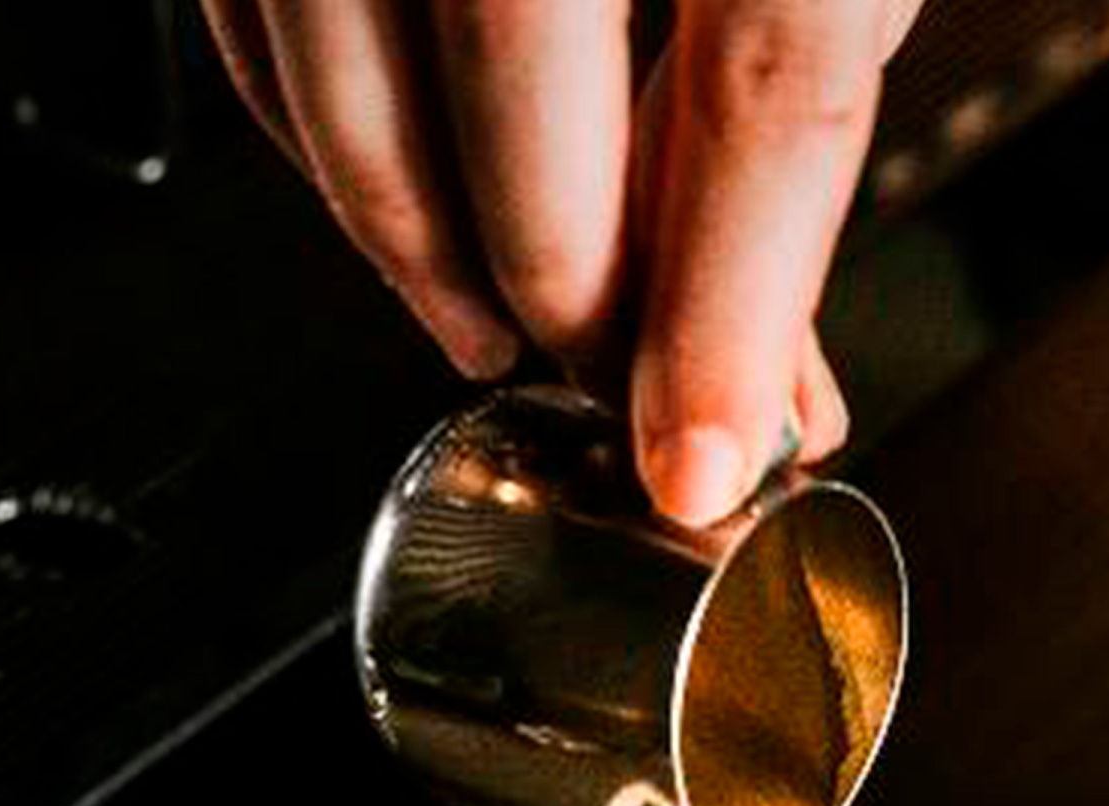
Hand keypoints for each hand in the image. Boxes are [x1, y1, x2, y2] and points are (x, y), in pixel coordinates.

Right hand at [198, 0, 922, 519]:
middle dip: (561, 274)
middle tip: (601, 386)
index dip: (729, 308)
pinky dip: (320, 122)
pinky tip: (399, 198)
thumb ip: (788, 115)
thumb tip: (757, 380)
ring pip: (347, 37)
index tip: (708, 460)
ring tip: (493, 328)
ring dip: (413, 226)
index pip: (764, 80)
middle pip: (526, 50)